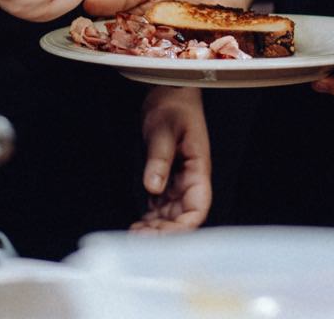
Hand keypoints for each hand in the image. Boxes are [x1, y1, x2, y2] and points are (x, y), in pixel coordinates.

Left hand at [133, 86, 210, 231]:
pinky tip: (136, 227)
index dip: (185, 226)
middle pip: (182, 216)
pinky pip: (159, 207)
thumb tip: (153, 186)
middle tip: (141, 239)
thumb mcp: (164, 129)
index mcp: (198, 170)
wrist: (167, 93)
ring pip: (170, 215)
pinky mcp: (165, 180)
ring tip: (135, 236)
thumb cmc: (172, 107)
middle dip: (165, 232)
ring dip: (156, 229)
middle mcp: (190, 181)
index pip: (198, 207)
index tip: (166, 236)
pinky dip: (150, 219)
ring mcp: (177, 182)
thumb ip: (159, 158)